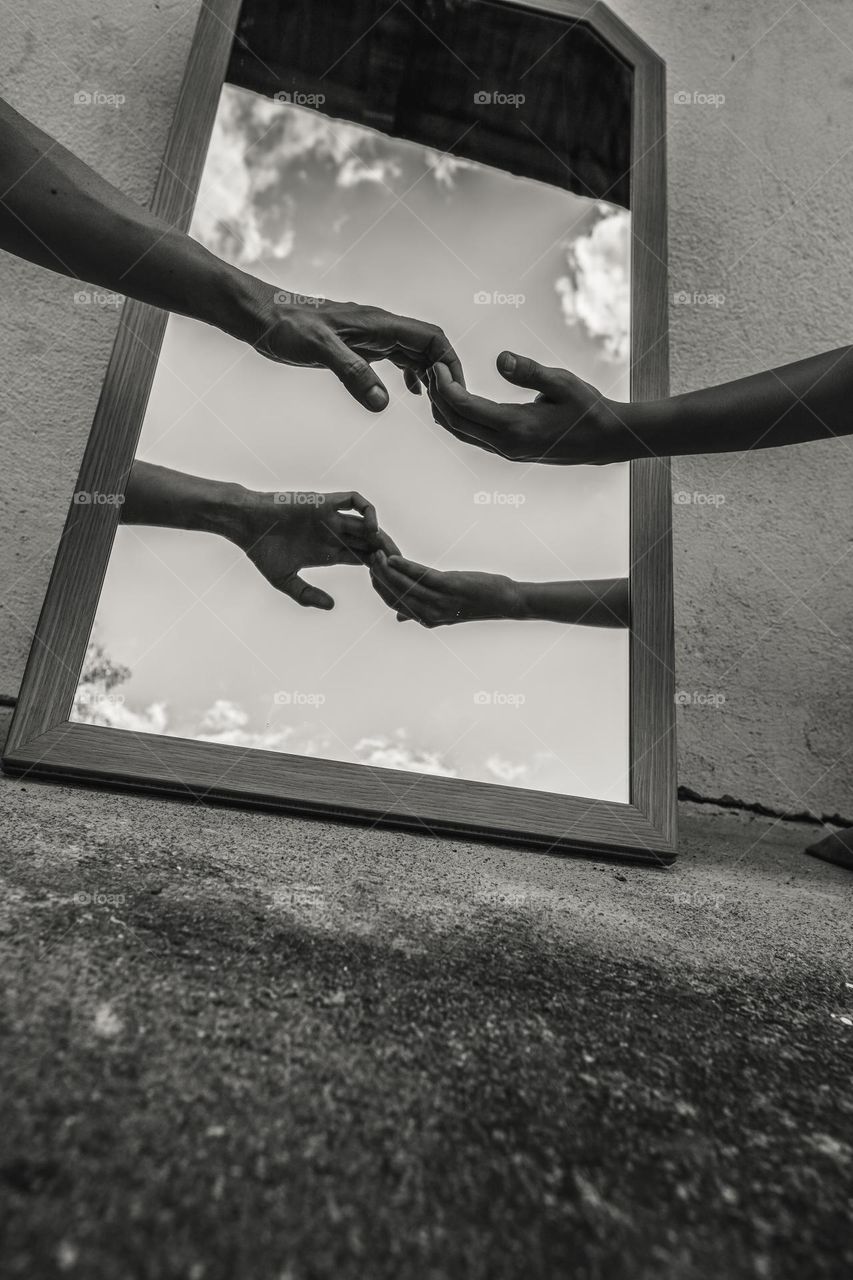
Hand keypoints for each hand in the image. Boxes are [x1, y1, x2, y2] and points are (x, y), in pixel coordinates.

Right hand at [233, 490, 377, 609]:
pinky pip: (353, 500)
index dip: (378, 568)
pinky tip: (371, 528)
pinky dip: (367, 510)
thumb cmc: (261, 551)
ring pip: (366, 523)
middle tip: (400, 569)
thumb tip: (332, 606)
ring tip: (389, 552)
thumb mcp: (284, 580)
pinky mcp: (324, 502)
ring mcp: (331, 517)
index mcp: (328, 552)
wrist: (245, 524)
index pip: (363, 558)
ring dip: (381, 535)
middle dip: (387, 554)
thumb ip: (306, 594)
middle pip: (371, 541)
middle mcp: (334, 533)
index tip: (387, 582)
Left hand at [242, 284, 464, 412]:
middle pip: (427, 347)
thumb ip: (352, 373)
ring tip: (433, 407)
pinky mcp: (357, 344)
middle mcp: (379, 327)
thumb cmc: (284, 326)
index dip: (449, 363)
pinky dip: (409, 375)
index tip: (454, 393)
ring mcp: (369, 335)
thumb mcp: (318, 350)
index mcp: (378, 324)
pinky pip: (395, 357)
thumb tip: (382, 403)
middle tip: (445, 409)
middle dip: (443, 375)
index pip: (430, 338)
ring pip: (413, 353)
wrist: (260, 314)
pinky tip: (407, 394)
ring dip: (428, 377)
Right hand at [370, 551, 522, 626]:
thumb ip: (420, 612)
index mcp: (427, 619)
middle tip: (370, 558)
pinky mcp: (450, 587)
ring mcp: (440, 601)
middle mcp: (431, 613)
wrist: (505, 601)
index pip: (395, 604)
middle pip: (395, 595)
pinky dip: (404, 566)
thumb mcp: (446, 610)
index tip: (371, 572)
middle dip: (379, 577)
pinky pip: (421, 576)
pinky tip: (394, 558)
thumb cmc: (476, 601)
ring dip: (387, 569)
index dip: (380, 588)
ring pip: (404, 586)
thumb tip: (399, 618)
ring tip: (378, 554)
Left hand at [426, 352, 629, 463]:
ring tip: (437, 382)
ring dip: (444, 409)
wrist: (605, 440)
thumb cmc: (588, 408)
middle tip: (431, 368)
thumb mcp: (562, 382)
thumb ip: (529, 372)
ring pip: (462, 433)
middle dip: (438, 397)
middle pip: (455, 423)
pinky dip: (459, 418)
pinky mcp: (510, 451)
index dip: (445, 386)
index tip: (437, 363)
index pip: (465, 408)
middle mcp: (506, 445)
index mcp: (515, 427)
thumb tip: (500, 358)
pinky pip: (474, 436)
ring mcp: (507, 451)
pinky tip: (456, 400)